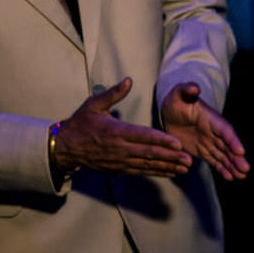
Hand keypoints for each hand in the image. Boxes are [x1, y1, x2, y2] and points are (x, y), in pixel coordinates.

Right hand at [54, 78, 191, 177]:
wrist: (64, 147)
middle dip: (170, 157)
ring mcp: (119, 161)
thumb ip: (113, 94)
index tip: (178, 144)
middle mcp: (119, 148)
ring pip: (147, 165)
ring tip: (185, 168)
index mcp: (116, 131)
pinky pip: (140, 172)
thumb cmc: (81, 123)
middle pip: (149, 153)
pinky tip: (171, 172)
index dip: (161, 140)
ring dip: (167, 167)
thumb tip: (128, 80)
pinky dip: (156, 172)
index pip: (143, 136)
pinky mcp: (118, 169)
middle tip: (189, 159)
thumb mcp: (94, 104)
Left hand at [161, 82, 249, 180]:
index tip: (240, 151)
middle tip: (245, 169)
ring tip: (241, 177)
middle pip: (228, 146)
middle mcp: (214, 132)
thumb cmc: (177, 100)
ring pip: (224, 156)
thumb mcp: (180, 93)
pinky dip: (222, 169)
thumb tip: (194, 87)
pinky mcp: (203, 150)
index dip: (232, 140)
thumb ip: (187, 90)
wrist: (172, 110)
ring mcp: (210, 142)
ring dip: (232, 166)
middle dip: (236, 158)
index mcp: (212, 119)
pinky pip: (214, 161)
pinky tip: (230, 178)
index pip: (225, 130)